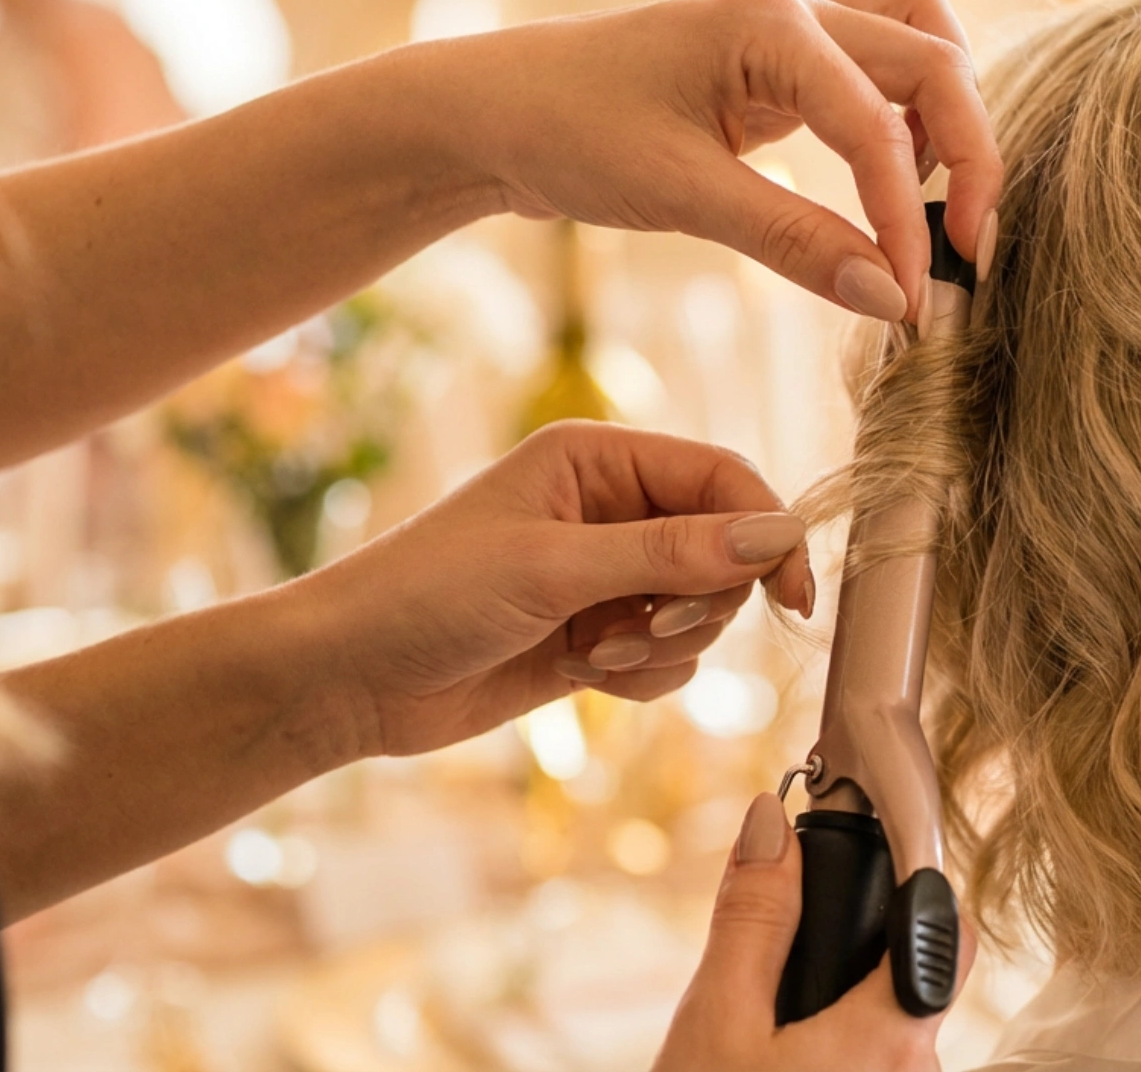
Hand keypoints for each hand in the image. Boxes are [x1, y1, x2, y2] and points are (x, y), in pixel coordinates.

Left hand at [302, 422, 812, 757]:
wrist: (346, 681)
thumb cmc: (425, 596)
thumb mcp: (553, 568)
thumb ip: (670, 552)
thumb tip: (775, 535)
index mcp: (598, 458)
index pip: (723, 477)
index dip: (767, 530)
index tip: (794, 593)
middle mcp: (611, 509)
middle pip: (725, 549)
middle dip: (696, 602)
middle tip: (639, 630)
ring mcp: (607, 575)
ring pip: (703, 612)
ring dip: (662, 646)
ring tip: (592, 654)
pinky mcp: (600, 634)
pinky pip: (671, 658)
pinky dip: (642, 676)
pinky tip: (581, 674)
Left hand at [437, 0, 1002, 318]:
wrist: (499, 110)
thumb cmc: (570, 130)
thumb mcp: (680, 194)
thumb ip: (792, 242)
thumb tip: (891, 297)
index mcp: (769, 23)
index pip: (880, 122)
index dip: (908, 216)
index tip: (915, 298)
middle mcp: (797, 9)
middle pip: (937, 59)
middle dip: (971, 155)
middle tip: (971, 251)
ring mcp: (795, 30)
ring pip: (922, 43)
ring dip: (950, 118)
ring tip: (939, 207)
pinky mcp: (786, 64)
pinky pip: (882, 73)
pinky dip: (910, 123)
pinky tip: (892, 187)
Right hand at [653, 794, 974, 1071]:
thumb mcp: (717, 1020)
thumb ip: (755, 917)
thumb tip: (768, 822)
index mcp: (896, 1037)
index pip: (949, 929)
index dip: (912, 884)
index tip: (859, 868)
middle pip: (913, 979)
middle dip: (854, 957)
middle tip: (778, 968)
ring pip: (888, 1031)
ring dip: (837, 1013)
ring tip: (763, 1034)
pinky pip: (869, 1068)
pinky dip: (830, 1053)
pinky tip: (774, 1065)